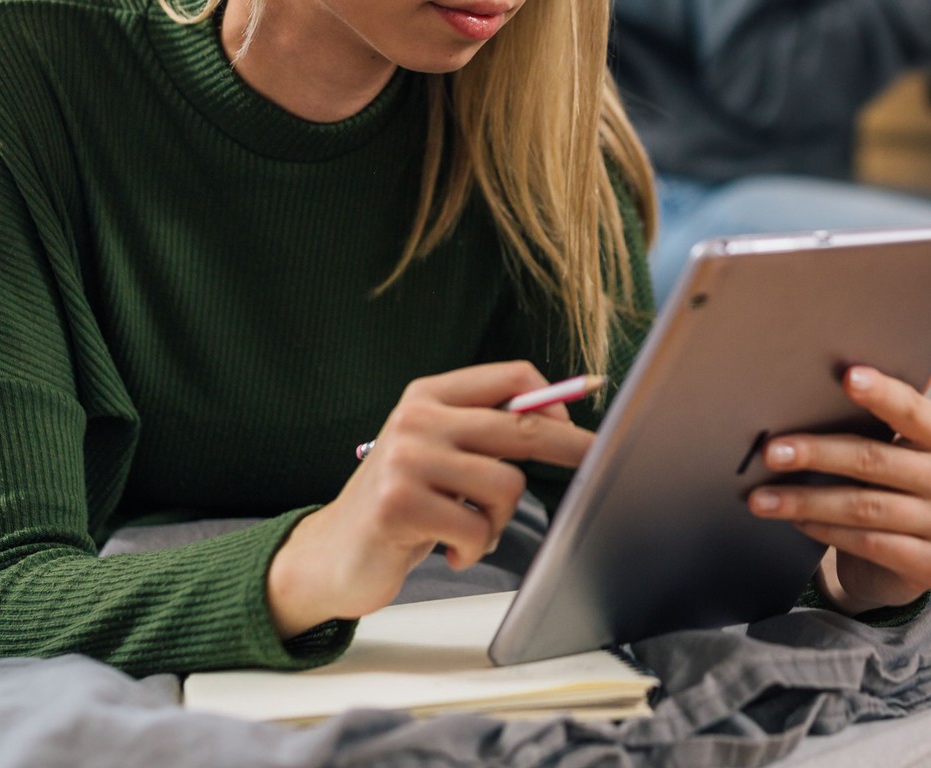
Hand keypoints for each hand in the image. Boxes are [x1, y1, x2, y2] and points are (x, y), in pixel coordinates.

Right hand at [265, 362, 592, 636]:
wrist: (332, 554)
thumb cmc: (400, 505)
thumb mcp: (437, 454)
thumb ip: (482, 434)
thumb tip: (559, 424)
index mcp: (429, 396)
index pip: (511, 377)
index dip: (555, 402)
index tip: (576, 428)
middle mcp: (417, 418)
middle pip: (521, 427)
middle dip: (570, 450)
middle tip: (598, 463)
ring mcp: (406, 459)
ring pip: (506, 485)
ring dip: (499, 520)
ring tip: (469, 532)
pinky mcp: (399, 504)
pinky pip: (478, 527)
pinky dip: (474, 549)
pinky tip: (449, 551)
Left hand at [747, 366, 930, 614]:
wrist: (911, 564)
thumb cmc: (891, 490)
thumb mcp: (895, 452)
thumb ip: (879, 419)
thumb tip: (839, 368)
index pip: (913, 410)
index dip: (881, 392)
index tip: (846, 376)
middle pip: (874, 460)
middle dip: (816, 453)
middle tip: (770, 452)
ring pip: (863, 507)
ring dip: (805, 500)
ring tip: (762, 498)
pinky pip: (865, 542)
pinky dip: (823, 530)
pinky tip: (794, 521)